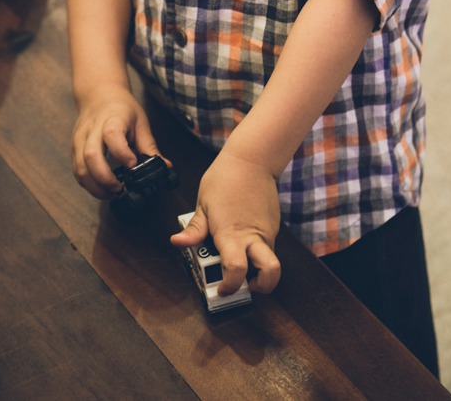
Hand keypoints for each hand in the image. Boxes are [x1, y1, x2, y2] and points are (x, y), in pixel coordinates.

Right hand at [71, 82, 169, 198]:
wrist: (99, 94)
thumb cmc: (122, 108)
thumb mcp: (140, 122)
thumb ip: (149, 146)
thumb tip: (164, 166)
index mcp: (112, 118)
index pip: (112, 135)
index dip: (122, 152)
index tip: (132, 164)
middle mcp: (92, 128)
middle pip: (91, 155)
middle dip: (104, 178)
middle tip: (119, 188)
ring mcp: (80, 138)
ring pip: (80, 167)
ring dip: (94, 186)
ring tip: (111, 192)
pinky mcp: (74, 148)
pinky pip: (76, 170)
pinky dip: (87, 183)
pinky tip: (100, 187)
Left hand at [170, 151, 280, 295]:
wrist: (251, 158)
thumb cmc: (224, 178)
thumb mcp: (203, 204)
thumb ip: (194, 229)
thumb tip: (177, 243)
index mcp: (231, 233)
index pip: (236, 270)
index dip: (230, 286)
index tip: (221, 290)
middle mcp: (254, 236)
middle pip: (271, 273)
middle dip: (262, 288)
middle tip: (245, 286)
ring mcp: (267, 231)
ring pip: (271, 260)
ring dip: (260, 270)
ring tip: (242, 264)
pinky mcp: (273, 225)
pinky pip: (269, 246)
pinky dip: (258, 251)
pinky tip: (244, 238)